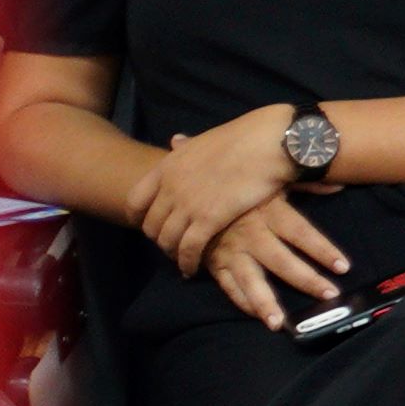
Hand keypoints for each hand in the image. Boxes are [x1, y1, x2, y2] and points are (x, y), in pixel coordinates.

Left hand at [130, 105, 303, 269]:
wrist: (268, 142)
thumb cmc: (244, 137)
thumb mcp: (204, 139)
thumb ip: (186, 146)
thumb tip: (175, 141)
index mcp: (168, 167)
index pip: (135, 200)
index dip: (138, 217)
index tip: (147, 224)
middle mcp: (171, 187)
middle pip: (151, 224)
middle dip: (158, 238)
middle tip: (171, 245)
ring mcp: (188, 205)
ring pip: (167, 239)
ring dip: (172, 253)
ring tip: (182, 259)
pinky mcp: (208, 220)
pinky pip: (189, 249)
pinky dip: (187, 262)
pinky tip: (193, 268)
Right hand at [197, 191, 352, 332]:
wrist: (190, 190)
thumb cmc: (239, 185)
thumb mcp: (272, 179)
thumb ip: (306, 184)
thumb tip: (338, 185)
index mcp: (269, 211)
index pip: (302, 233)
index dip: (323, 250)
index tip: (343, 267)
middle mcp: (251, 234)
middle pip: (282, 261)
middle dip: (306, 280)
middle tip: (329, 295)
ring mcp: (231, 251)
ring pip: (251, 280)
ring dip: (265, 303)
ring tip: (280, 323)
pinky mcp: (214, 263)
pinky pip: (228, 285)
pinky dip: (241, 301)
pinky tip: (256, 315)